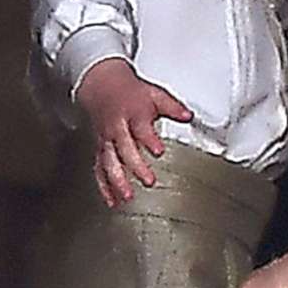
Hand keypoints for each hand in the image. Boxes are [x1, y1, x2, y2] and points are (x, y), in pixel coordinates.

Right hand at [75, 58, 192, 205]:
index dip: (149, 140)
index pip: (141, 128)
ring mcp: (106, 140)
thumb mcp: (154, 94)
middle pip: (124, 149)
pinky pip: (99, 169)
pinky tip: (113, 200)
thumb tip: (188, 116)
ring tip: (128, 196)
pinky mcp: (100, 149)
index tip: (159, 151)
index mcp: (133, 114)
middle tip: (148, 181)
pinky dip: (104, 186)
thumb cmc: (129, 93)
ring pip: (109, 162)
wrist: (101, 86)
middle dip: (135, 166)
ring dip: (117, 181)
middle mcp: (117, 129)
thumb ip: (172, 107)